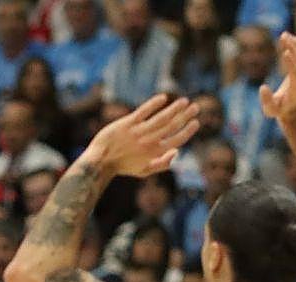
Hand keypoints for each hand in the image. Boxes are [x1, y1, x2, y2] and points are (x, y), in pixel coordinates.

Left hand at [81, 94, 198, 179]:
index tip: (196, 122)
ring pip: (161, 118)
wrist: (100, 162)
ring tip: (184, 101)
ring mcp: (138, 132)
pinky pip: (143, 112)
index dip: (188, 131)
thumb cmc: (123, 166)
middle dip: (186, 116)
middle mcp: (148, 141)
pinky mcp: (127, 124)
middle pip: (172, 126)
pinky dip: (154, 104)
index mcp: (154, 153)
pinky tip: (163, 98)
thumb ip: (161, 164)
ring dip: (175, 108)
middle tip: (195, 106)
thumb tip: (177, 152)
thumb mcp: (143, 171)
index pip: (177, 140)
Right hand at [258, 33, 295, 121]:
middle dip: (293, 48)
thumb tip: (262, 87)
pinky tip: (291, 37)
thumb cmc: (279, 109)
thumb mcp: (270, 110)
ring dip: (295, 43)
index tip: (285, 52)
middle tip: (283, 36)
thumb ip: (266, 100)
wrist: (292, 109)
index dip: (291, 63)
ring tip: (284, 34)